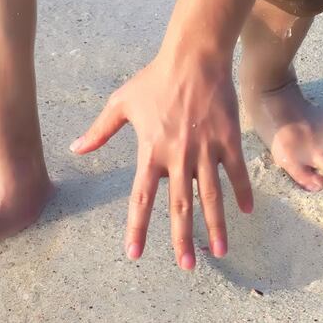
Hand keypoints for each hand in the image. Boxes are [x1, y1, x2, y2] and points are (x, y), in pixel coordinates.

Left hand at [71, 52, 252, 268]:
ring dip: (215, 226)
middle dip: (182, 239)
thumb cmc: (154, 79)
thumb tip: (76, 148)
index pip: (141, 199)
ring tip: (219, 253)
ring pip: (211, 196)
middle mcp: (178, 156)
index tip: (135, 254)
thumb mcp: (121, 103)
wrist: (194, 56)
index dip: (137, 228)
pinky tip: (246, 212)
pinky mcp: (228, 139)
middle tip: (187, 267)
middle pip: (179, 207)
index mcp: (151, 152)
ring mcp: (206, 149)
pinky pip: (236, 172)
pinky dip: (242, 192)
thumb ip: (99, 131)